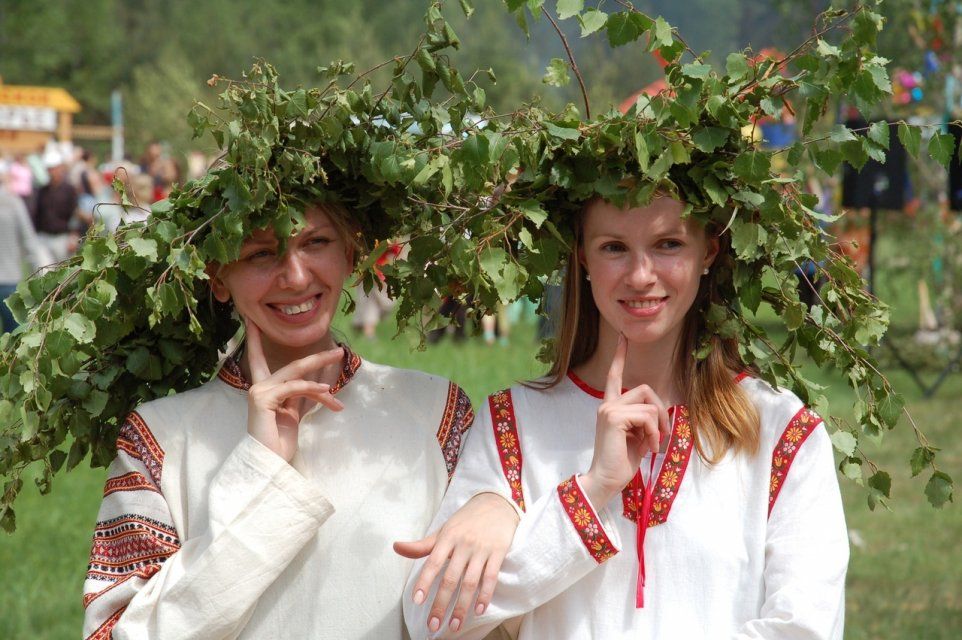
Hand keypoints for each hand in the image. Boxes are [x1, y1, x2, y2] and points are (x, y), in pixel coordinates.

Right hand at [245, 319, 344, 461]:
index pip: (258, 359)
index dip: (255, 340)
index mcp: (265, 390)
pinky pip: (294, 387)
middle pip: (293, 365)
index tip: (252, 321)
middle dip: (318, 358)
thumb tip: (319, 386)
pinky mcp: (263, 399)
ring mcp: (259, 391)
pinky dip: (312, 388)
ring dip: (323, 380)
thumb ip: (300, 397)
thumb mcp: (292, 415)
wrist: (269, 465)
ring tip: (341, 382)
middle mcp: (259, 387)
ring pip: (297, 374)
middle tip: (340, 352)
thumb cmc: (279, 443)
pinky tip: (327, 392)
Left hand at [394, 493, 519, 632]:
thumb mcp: (444, 529)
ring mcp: (481, 549)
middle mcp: (464, 544)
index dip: (424, 581)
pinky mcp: (498, 553)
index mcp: (447, 537)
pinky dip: (485, 595)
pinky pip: (491, 577)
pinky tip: (478, 610)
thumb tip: (396, 547)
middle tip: (433, 625)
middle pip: (451, 578)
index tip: (417, 600)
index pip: (433, 562)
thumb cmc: (466, 520)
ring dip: (462, 606)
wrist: (497, 503)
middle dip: (441, 604)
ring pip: (470, 582)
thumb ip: (422, 545)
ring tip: (455, 625)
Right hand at [580, 334, 670, 507]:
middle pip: (645, 389)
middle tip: (662, 434)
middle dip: (661, 411)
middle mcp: (607, 404)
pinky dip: (653, 433)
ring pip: (649, 404)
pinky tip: (648, 447)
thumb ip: (645, 421)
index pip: (614, 376)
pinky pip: (646, 416)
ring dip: (658, 426)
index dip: (620, 356)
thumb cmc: (621, 462)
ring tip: (653, 444)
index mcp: (611, 407)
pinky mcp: (614, 417)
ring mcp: (609, 409)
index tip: (623, 337)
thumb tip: (660, 415)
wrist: (606, 480)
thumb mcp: (638, 437)